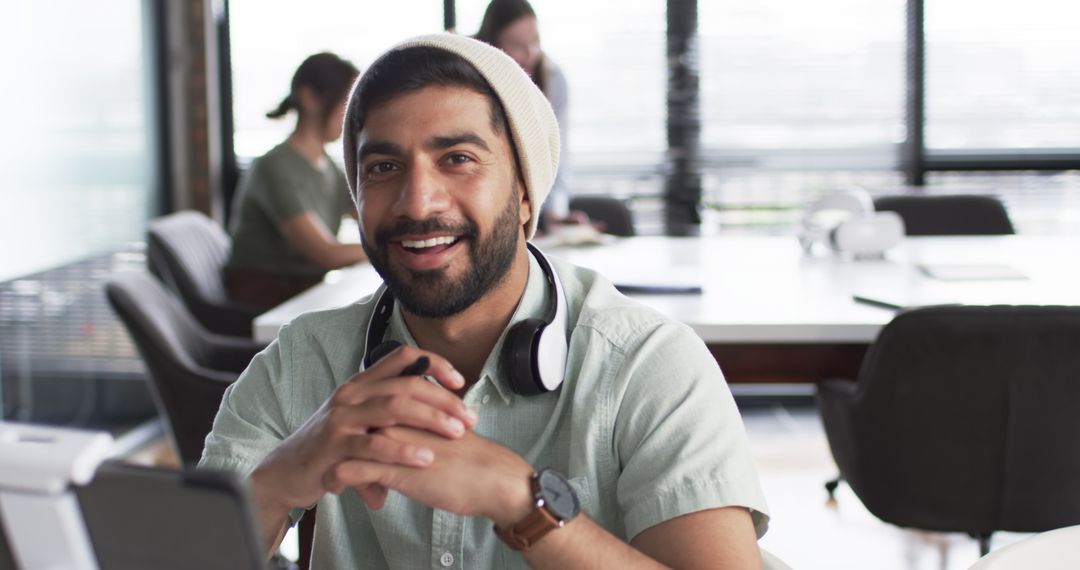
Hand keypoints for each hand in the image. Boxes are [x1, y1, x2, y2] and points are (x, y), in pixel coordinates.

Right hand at [250, 346, 477, 516]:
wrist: (287, 471)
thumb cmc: (331, 446)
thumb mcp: (361, 422)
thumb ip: (391, 414)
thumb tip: (435, 410)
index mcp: (361, 383)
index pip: (402, 357)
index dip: (434, 363)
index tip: (460, 381)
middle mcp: (351, 393)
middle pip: (406, 384)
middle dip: (443, 400)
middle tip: (470, 417)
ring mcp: (341, 418)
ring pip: (394, 408)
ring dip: (430, 420)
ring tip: (456, 433)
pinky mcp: (333, 446)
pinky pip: (373, 445)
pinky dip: (402, 451)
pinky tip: (425, 458)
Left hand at [323, 427, 535, 525]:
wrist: (494, 478)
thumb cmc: (474, 458)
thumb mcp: (443, 429)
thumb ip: (422, 424)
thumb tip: (406, 432)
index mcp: (411, 404)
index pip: (371, 406)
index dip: (359, 424)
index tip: (354, 440)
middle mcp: (398, 417)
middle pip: (355, 422)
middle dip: (343, 443)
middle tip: (337, 459)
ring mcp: (393, 441)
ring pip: (347, 444)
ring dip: (335, 461)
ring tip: (330, 478)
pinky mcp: (393, 468)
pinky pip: (351, 471)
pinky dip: (340, 479)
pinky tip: (338, 488)